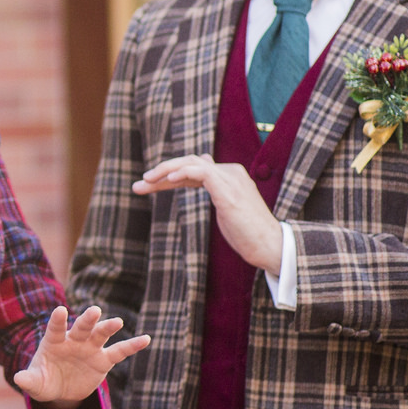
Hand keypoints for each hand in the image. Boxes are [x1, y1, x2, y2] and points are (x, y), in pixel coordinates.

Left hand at [13, 306, 149, 408]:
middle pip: (81, 327)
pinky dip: (132, 345)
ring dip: (108, 327)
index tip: (61, 310)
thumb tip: (18, 378)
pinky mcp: (103, 360)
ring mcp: (89, 348)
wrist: (60, 389)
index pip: (55, 328)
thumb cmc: (44, 381)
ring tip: (117, 322)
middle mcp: (73, 340)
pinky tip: (146, 339)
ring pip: (100, 334)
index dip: (58, 320)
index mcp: (53, 342)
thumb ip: (28, 380)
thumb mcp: (35, 383)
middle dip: (87, 320)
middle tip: (95, 311)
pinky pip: (119, 351)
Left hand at [134, 155, 281, 272]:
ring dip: (164, 171)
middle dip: (160, 171)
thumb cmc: (247, 231)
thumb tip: (197, 171)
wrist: (269, 246)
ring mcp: (231, 180)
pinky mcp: (229, 192)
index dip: (167, 175)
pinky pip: (201, 172)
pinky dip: (182, 172)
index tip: (145, 186)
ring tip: (145, 181)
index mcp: (229, 175)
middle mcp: (230, 172)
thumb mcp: (226, 206)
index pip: (192, 167)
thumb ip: (213, 188)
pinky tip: (166, 181)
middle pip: (188, 162)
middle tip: (137, 185)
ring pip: (190, 163)